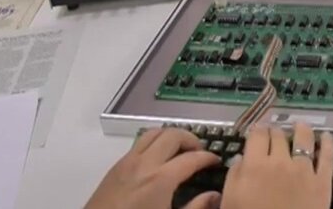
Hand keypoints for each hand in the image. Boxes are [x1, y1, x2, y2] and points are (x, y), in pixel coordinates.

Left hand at [85, 128, 221, 208]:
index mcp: (161, 179)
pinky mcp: (115, 167)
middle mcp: (145, 163)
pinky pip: (139, 143)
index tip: (216, 161)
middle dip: (191, 139)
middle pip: (173, 135)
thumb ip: (195, 208)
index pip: (192, 157)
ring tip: (180, 150)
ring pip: (154, 133)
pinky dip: (155, 142)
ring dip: (171, 136)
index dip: (208, 157)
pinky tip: (158, 159)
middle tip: (199, 152)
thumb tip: (214, 195)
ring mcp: (127, 162)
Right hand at [220, 123, 332, 208]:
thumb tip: (242, 158)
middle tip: (276, 133)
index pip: (257, 135)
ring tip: (301, 126)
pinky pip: (327, 157)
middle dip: (276, 131)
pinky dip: (328, 143)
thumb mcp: (231, 201)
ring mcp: (304, 170)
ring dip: (302, 129)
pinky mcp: (323, 181)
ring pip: (304, 139)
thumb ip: (235, 176)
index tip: (258, 131)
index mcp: (254, 165)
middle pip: (279, 136)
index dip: (257, 130)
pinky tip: (327, 136)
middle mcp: (280, 161)